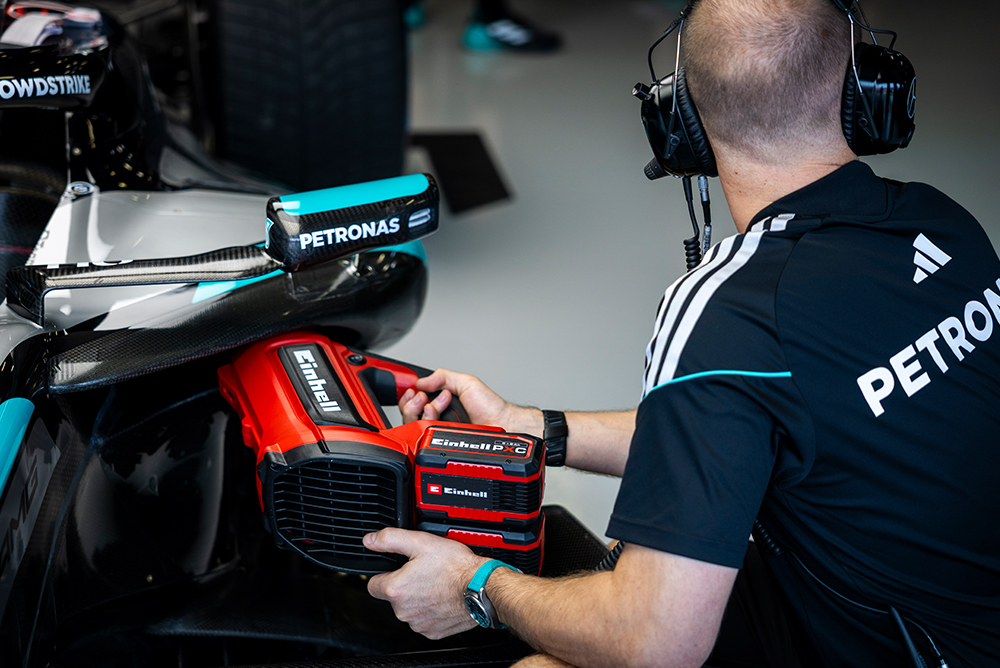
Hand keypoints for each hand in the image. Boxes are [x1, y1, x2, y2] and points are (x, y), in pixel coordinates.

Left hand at [365, 528, 488, 638]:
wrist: (482, 587)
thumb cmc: (455, 567)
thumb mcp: (421, 542)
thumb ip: (390, 539)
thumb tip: (370, 540)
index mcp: (396, 589)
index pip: (373, 584)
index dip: (384, 574)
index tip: (396, 570)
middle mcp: (404, 611)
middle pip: (393, 597)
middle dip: (405, 586)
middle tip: (423, 572)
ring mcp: (418, 623)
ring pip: (409, 609)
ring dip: (418, 598)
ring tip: (436, 583)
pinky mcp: (433, 632)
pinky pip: (424, 620)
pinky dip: (431, 610)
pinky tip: (442, 597)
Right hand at [398, 369, 537, 433]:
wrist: (502, 424)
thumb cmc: (490, 406)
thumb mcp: (466, 383)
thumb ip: (443, 377)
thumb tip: (421, 381)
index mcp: (442, 405)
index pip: (413, 403)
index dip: (409, 397)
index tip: (414, 391)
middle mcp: (438, 420)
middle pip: (409, 415)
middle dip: (415, 403)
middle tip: (427, 398)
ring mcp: (438, 433)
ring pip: (414, 426)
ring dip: (426, 411)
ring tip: (443, 405)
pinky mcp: (441, 444)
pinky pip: (424, 437)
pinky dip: (430, 422)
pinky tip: (441, 416)